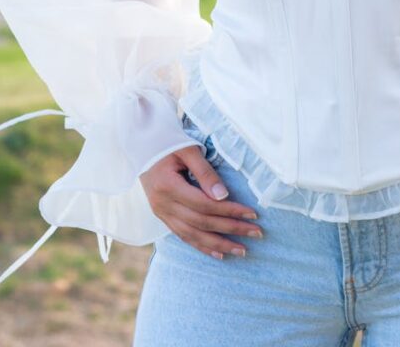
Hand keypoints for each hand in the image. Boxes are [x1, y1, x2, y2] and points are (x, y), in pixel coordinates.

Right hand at [140, 146, 262, 258]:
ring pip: (193, 235)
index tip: (252, 213)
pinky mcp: (163, 218)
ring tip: (242, 251)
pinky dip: (202, 246)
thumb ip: (205, 172)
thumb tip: (224, 195)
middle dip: (230, 229)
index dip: (229, 210)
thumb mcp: (188, 151)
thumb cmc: (169, 144)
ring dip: (219, 244)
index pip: (204, 204)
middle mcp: (162, 205)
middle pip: (201, 222)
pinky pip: (184, 236)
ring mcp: (161, 214)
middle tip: (256, 232)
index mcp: (168, 186)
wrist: (143, 147)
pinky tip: (219, 255)